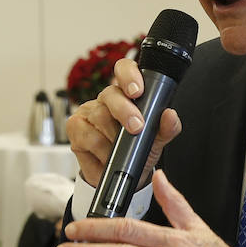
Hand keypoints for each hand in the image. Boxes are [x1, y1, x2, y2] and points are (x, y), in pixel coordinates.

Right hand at [66, 57, 180, 189]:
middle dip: (125, 111)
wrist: (123, 176)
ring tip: (124, 151)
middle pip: (110, 94)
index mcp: (127, 94)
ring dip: (115, 138)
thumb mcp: (156, 140)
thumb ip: (166, 127)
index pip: (124, 70)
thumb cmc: (138, 151)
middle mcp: (106, 100)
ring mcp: (88, 112)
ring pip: (99, 117)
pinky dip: (102, 150)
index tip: (137, 91)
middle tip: (136, 127)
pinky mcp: (75, 128)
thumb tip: (169, 115)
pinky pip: (88, 136)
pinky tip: (108, 157)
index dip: (129, 75)